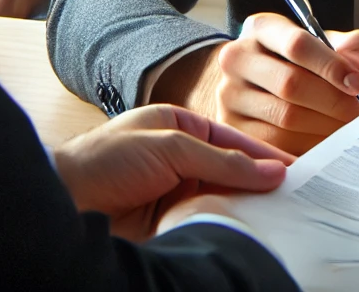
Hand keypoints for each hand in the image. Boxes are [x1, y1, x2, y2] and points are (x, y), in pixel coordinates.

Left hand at [52, 103, 291, 240]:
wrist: (63, 204)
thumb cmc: (106, 161)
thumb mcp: (171, 147)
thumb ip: (221, 160)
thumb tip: (269, 171)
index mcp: (179, 127)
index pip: (232, 141)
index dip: (262, 155)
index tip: (294, 170)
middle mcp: (180, 159)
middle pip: (231, 172)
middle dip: (259, 183)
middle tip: (295, 196)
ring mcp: (174, 193)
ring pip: (222, 200)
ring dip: (245, 207)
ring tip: (279, 216)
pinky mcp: (168, 225)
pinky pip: (207, 223)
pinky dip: (226, 227)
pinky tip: (246, 232)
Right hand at [154, 13, 358, 155]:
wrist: (249, 79)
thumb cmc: (294, 59)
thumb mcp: (320, 41)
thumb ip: (349, 47)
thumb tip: (358, 70)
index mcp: (261, 28)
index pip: (297, 44)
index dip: (331, 65)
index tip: (358, 83)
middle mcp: (237, 58)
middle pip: (290, 84)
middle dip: (332, 101)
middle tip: (358, 114)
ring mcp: (229, 95)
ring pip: (284, 118)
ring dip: (323, 127)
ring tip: (347, 130)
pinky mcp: (231, 128)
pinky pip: (274, 145)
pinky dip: (306, 146)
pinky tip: (325, 145)